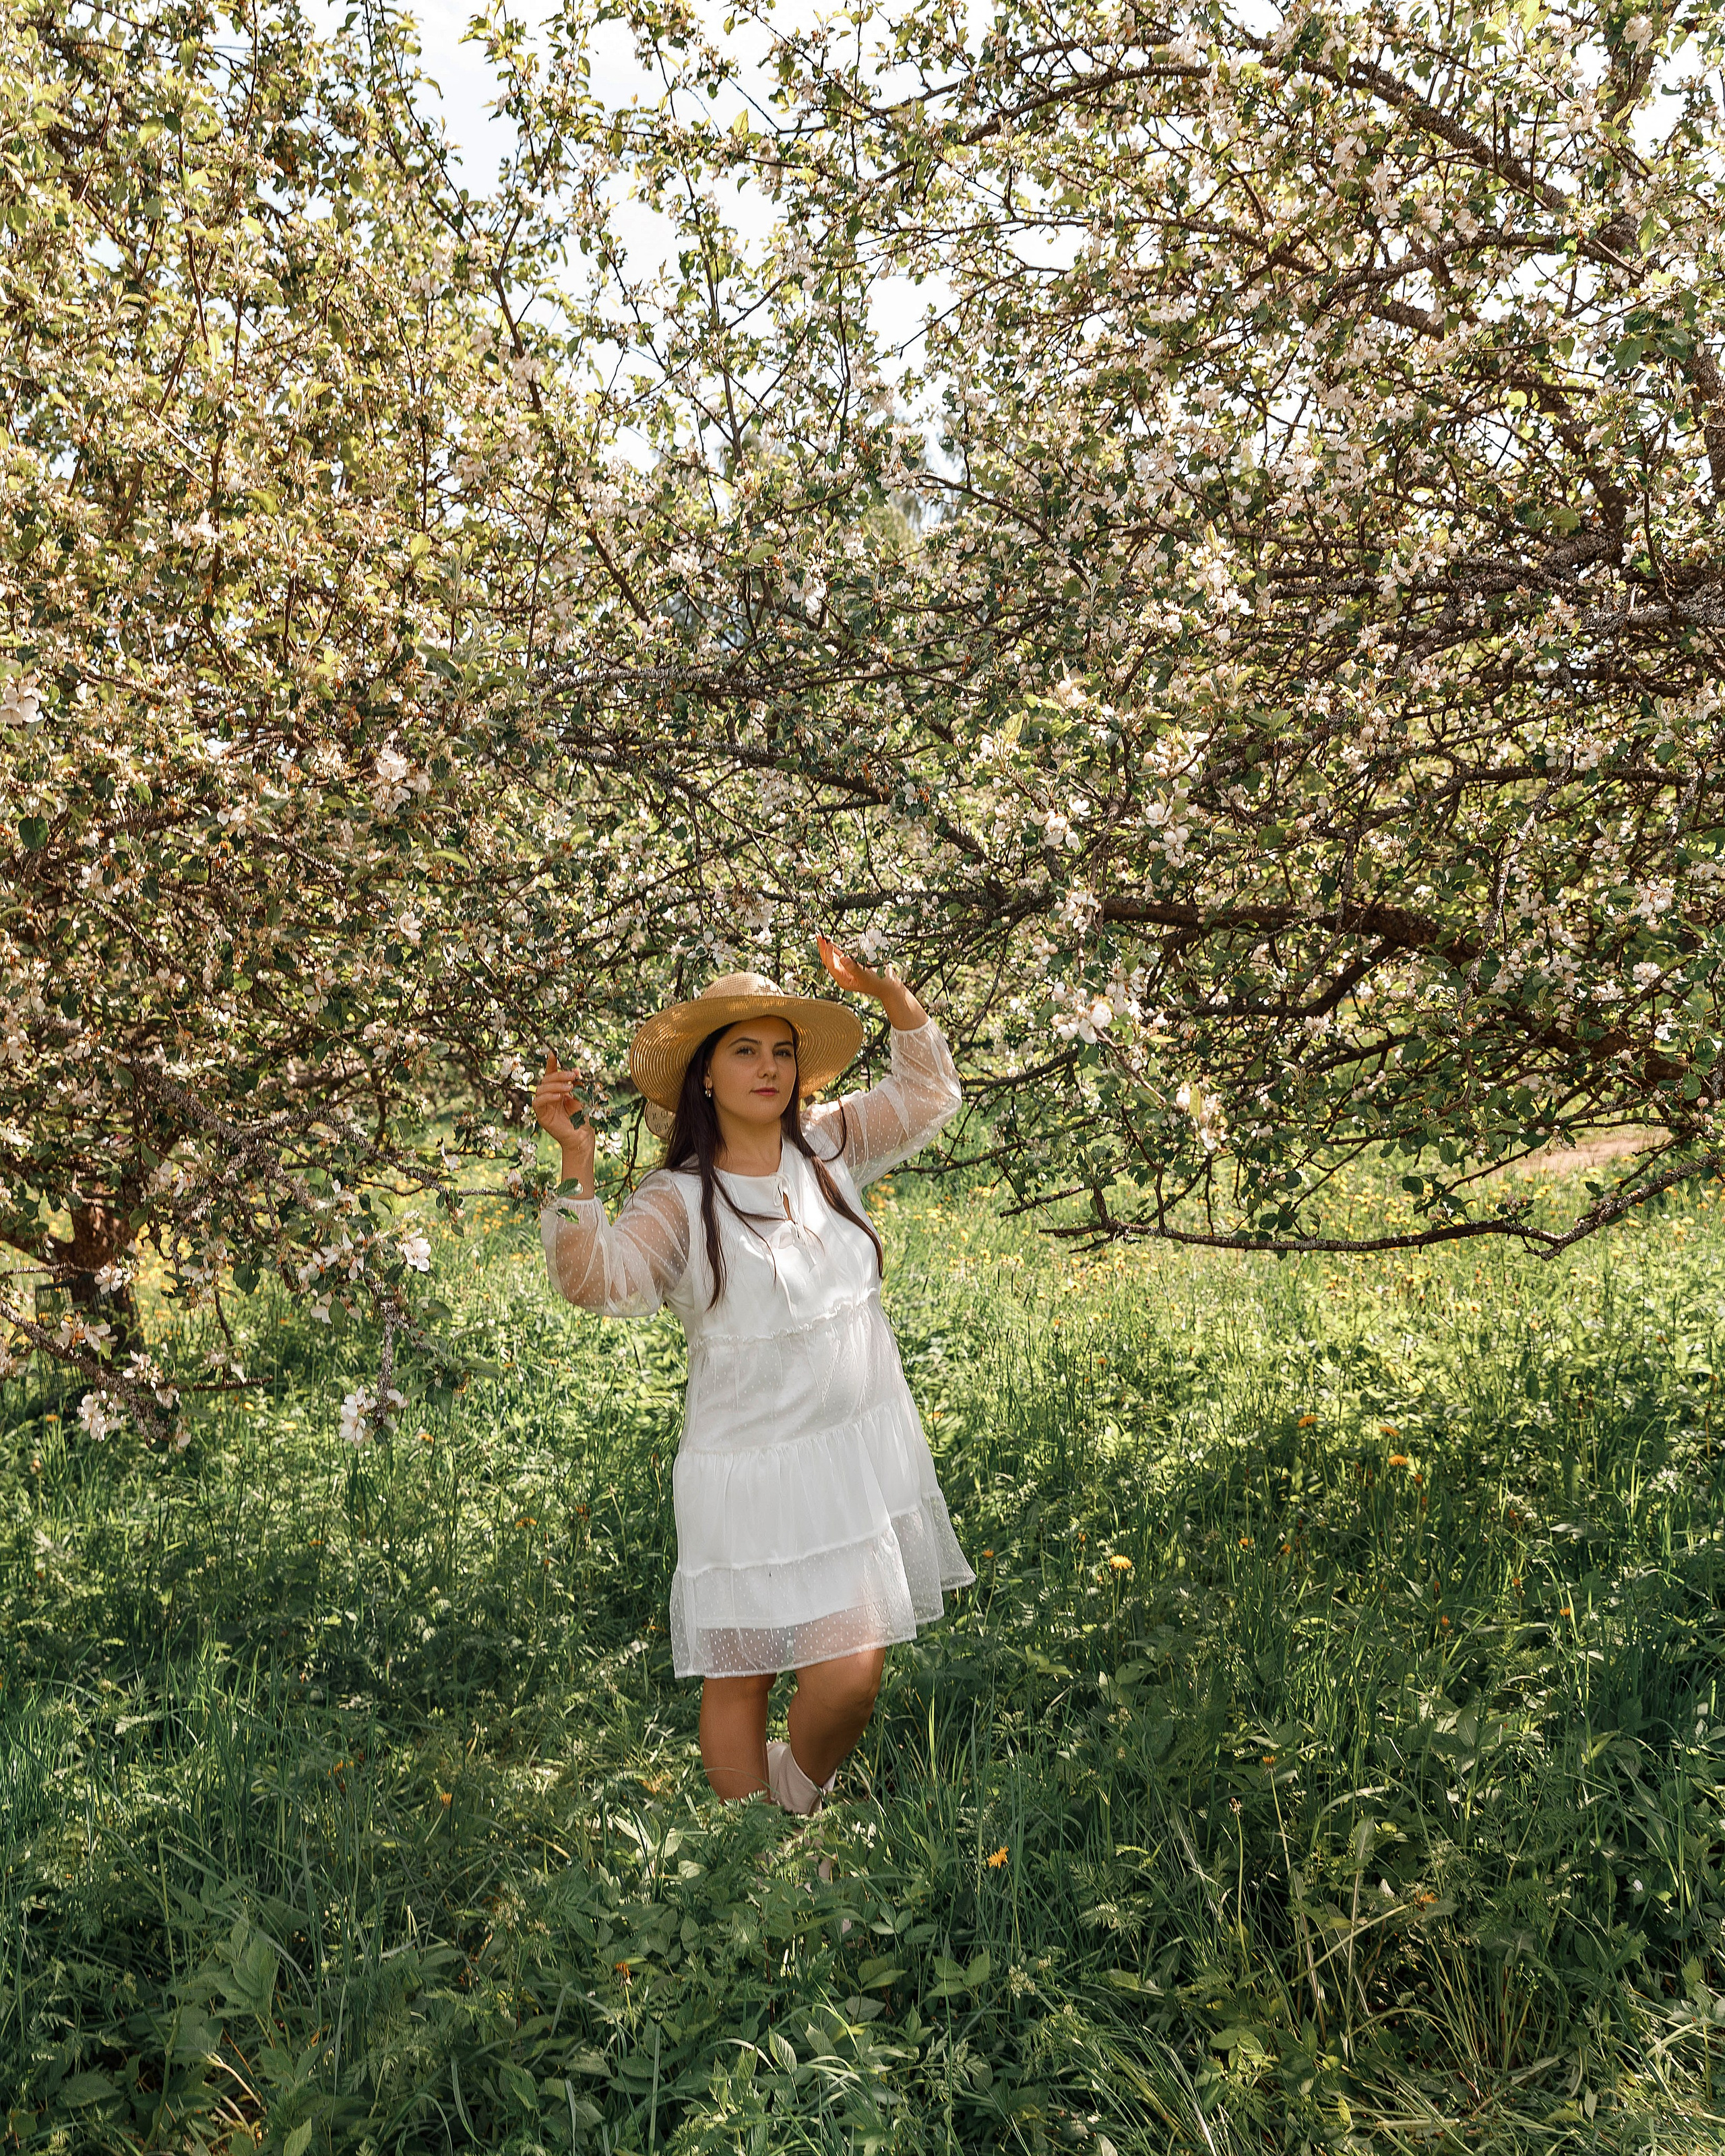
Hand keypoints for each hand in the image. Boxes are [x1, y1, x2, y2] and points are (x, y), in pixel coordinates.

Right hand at [532, 1051, 595, 1192]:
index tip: (553, 1053)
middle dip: (559, 1075)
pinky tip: (559, 1096)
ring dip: (555, 1085)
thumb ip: (577, 1083)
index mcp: (557, 1090)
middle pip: (546, 1079)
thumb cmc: (583, 1117)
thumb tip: (575, 1069)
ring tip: (569, 1088)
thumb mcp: (582, 1095)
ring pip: (541, 1088)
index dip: (551, 1063)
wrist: (583, 1136)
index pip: (551, 1074)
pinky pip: (537, 1102)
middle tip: (572, 1075)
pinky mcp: (541, 1115)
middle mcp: (548, 1096)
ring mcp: (543, 1106)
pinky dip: (548, 1096)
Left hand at [816, 933, 925, 1029]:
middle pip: (829, 960)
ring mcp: (847, 969)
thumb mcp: (865, 975)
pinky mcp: (852, 964)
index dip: (828, 954)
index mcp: (843, 980)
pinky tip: (832, 942)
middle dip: (823, 948)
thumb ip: (853, 967)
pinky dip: (837, 948)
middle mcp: (843, 975)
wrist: (889, 986)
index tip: (828, 943)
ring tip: (822, 937)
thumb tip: (842, 958)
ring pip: (834, 957)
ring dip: (828, 947)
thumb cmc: (878, 983)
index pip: (831, 965)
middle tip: (818, 936)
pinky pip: (842, 955)